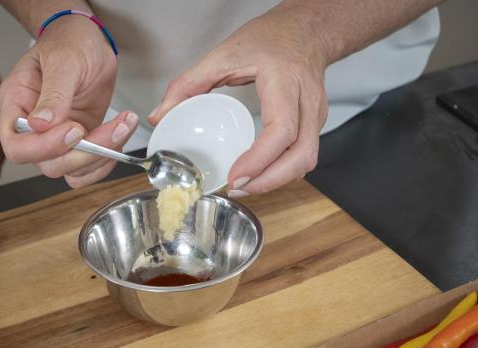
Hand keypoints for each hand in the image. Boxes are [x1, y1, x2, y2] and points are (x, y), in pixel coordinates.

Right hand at [0, 18, 138, 188]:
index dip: (45, 147)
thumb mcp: (63, 61)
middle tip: (110, 130)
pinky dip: (108, 159)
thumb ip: (53, 94)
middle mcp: (33, 128)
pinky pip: (89, 167)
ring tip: (122, 127)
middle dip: (83, 154)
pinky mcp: (81, 141)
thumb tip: (40, 125)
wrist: (88, 42)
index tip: (74, 129)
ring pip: (72, 170)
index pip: (17, 146)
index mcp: (16, 106)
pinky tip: (120, 136)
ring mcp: (58, 138)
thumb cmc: (68, 43)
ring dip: (102, 156)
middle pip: (48, 164)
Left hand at [148, 5, 329, 195]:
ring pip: (306, 161)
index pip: (281, 129)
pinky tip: (260, 173)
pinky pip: (304, 157)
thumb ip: (188, 84)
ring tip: (244, 185)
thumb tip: (161, 115)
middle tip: (236, 187)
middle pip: (301, 156)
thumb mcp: (224, 54)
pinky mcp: (315, 125)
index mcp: (284, 81)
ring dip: (276, 180)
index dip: (259, 159)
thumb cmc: (272, 37)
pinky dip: (282, 171)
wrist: (306, 30)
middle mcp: (306, 101)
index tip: (235, 175)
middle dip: (269, 181)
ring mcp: (316, 115)